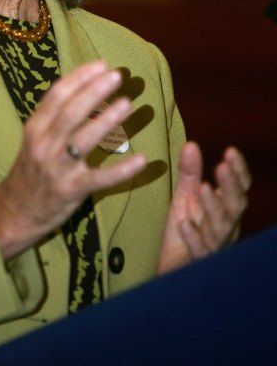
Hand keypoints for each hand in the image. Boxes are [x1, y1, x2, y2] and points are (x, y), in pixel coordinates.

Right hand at [0, 61, 146, 259]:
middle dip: (93, 92)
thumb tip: (81, 85)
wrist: (15, 211)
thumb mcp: (34, 138)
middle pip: (70, 113)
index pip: (56, 96)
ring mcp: (57, 169)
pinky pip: (99, 179)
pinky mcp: (71, 191)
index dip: (79, 78)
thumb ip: (53, 115)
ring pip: (83, 140)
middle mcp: (44, 145)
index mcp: (35, 128)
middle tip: (116, 76)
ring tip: (127, 103)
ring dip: (106, 121)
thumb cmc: (31, 169)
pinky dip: (121, 170)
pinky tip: (142, 160)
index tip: (100, 64)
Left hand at [157, 141, 250, 273]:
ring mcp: (214, 245)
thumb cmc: (185, 230)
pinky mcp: (197, 261)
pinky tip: (184, 224)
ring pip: (221, 228)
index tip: (231, 151)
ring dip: (213, 207)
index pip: (240, 188)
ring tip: (203, 188)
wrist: (172, 269)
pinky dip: (194, 238)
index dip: (238, 171)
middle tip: (222, 166)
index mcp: (226, 209)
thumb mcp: (185, 197)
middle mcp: (226, 226)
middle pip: (235, 206)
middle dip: (230, 186)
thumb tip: (191, 144)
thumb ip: (190, 173)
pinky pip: (199, 251)